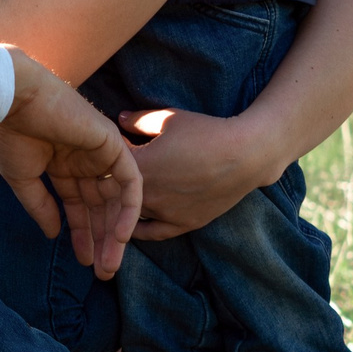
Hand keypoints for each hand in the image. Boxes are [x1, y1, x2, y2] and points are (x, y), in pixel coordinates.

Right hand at [0, 51, 140, 277]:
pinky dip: (128, 210)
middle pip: (101, 206)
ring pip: (117, 199)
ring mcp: (102, 152)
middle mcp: (86, 160)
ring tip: (109, 263)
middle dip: (102, 239)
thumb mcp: (23, 179)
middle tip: (103, 271)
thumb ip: (41, 207)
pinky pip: (131, 183)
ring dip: (116, 233)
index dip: (83, 234)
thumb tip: (52, 234)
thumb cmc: (11, 134)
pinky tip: (120, 236)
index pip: (80, 205)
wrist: (13, 100)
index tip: (83, 260)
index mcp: (63, 164)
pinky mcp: (113, 145)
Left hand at [122, 107, 277, 239]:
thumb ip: (138, 120)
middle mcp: (147, 195)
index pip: (108, 165)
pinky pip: (153, 233)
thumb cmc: (206, 132)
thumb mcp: (168, 118)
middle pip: (115, 194)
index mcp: (139, 167)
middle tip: (108, 175)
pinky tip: (130, 226)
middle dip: (110, 183)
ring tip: (114, 200)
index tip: (113, 147)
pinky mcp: (183, 224)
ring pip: (130, 215)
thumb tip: (119, 119)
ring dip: (121, 207)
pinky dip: (138, 229)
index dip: (107, 154)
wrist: (245, 155)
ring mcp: (165, 213)